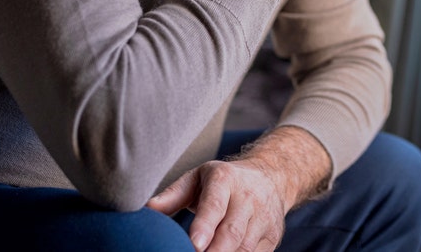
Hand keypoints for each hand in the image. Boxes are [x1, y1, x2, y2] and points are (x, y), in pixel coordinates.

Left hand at [147, 158, 286, 251]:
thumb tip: (147, 210)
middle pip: (232, 232)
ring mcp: (263, 217)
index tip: (194, 245)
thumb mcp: (197, 179)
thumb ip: (172, 196)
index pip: (214, 204)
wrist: (270, 177)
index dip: (204, 226)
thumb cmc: (224, 181)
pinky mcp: (273, 235)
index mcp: (225, 179)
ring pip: (244, 247)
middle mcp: (248, 197)